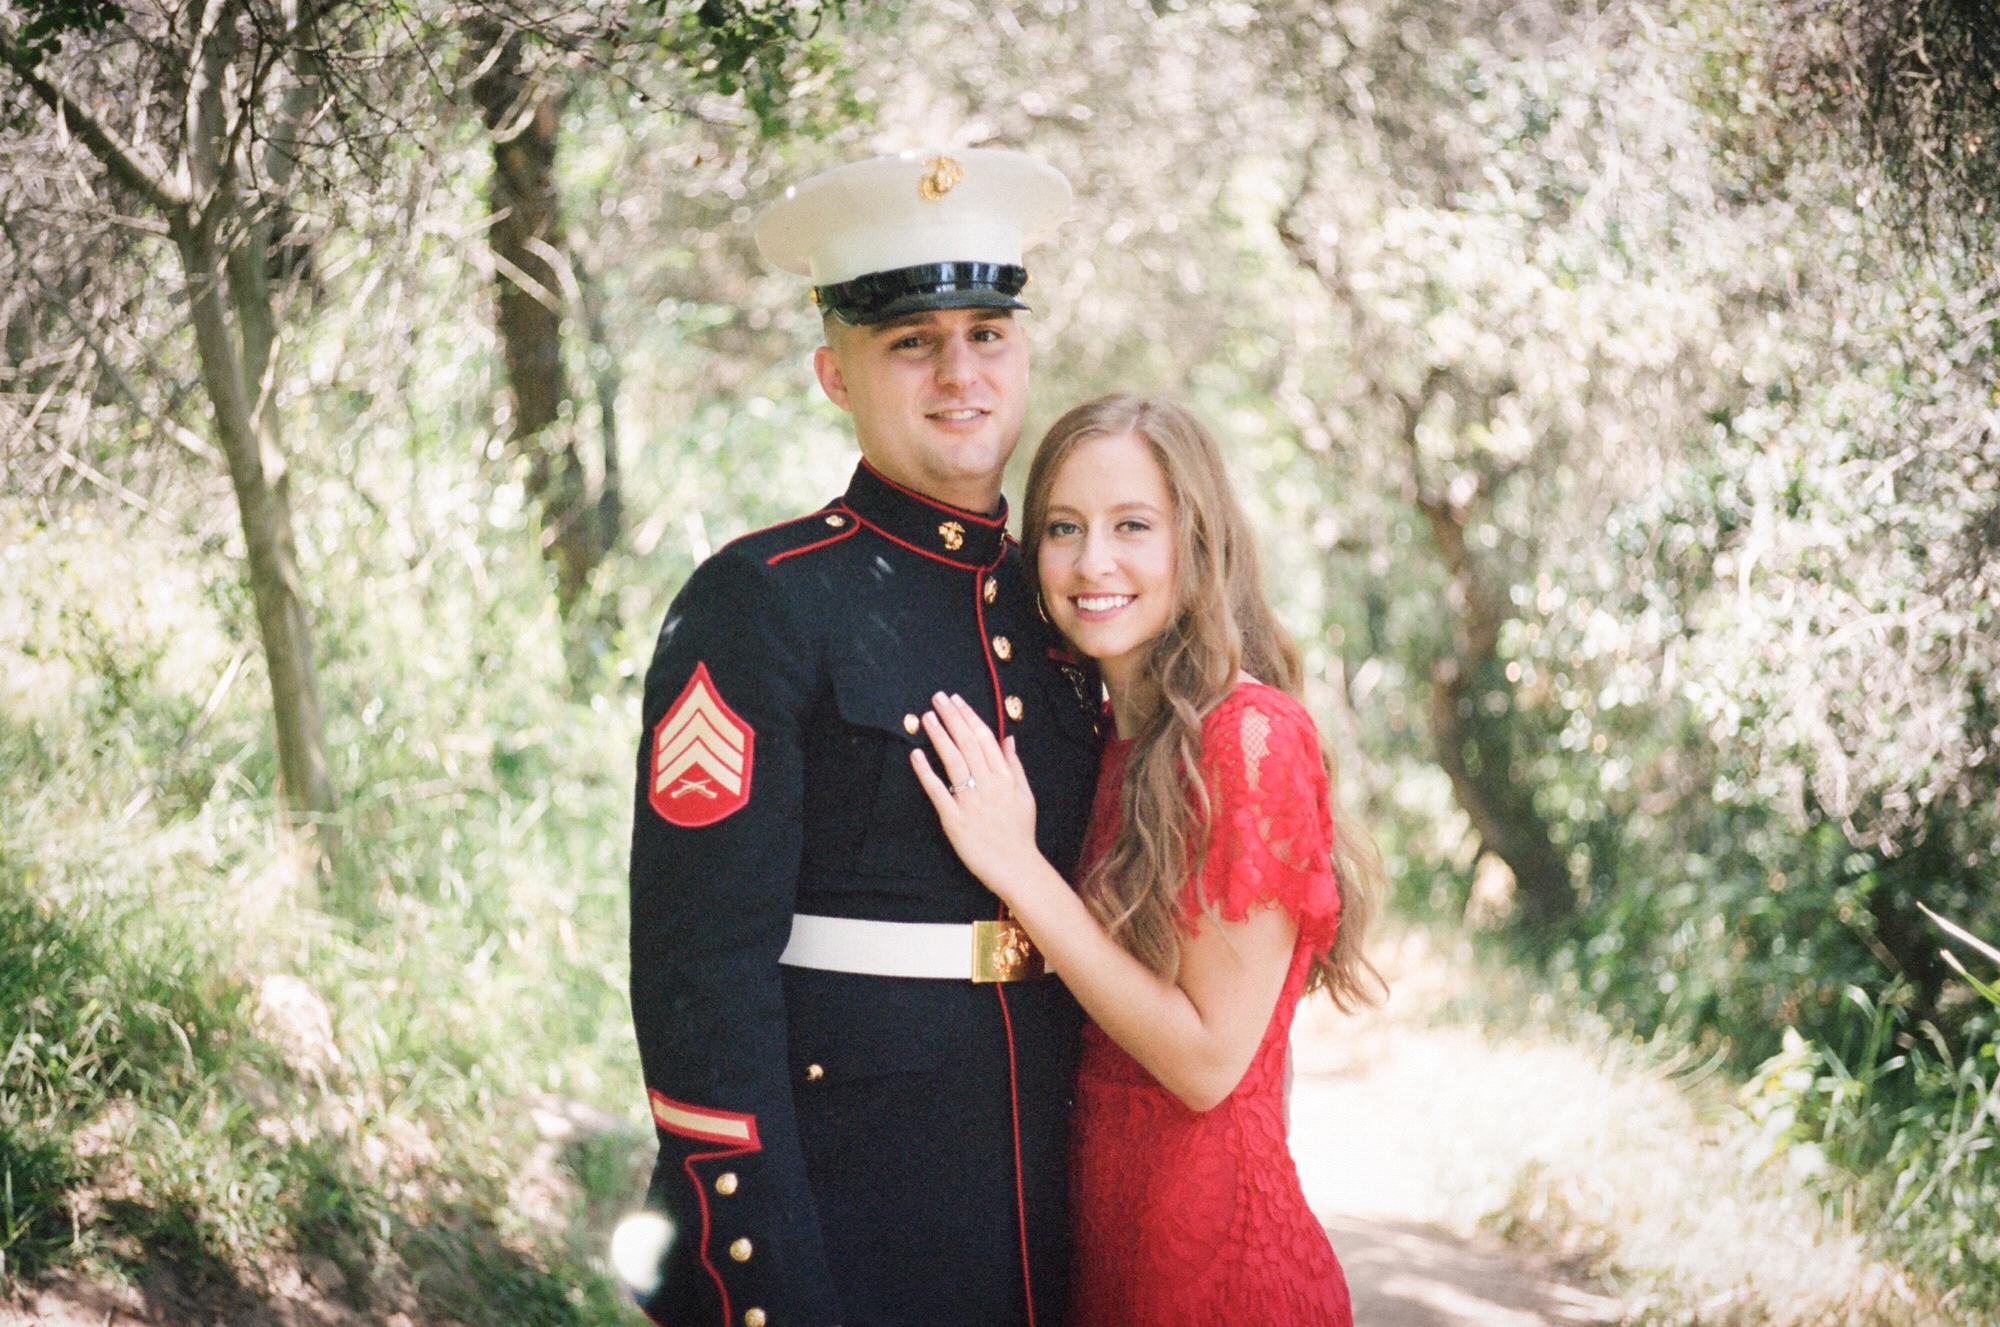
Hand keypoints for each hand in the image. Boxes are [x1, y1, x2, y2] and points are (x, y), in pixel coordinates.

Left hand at [910, 692, 1042, 901]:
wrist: (1017, 866)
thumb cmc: (1020, 832)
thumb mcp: (1025, 795)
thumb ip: (1015, 765)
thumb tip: (1009, 738)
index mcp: (1005, 777)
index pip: (985, 738)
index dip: (969, 717)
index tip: (956, 700)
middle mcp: (989, 784)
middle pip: (967, 744)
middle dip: (952, 718)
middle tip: (937, 698)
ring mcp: (971, 801)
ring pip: (953, 761)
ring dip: (939, 736)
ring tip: (927, 717)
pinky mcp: (955, 820)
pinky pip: (938, 791)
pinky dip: (926, 772)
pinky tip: (916, 754)